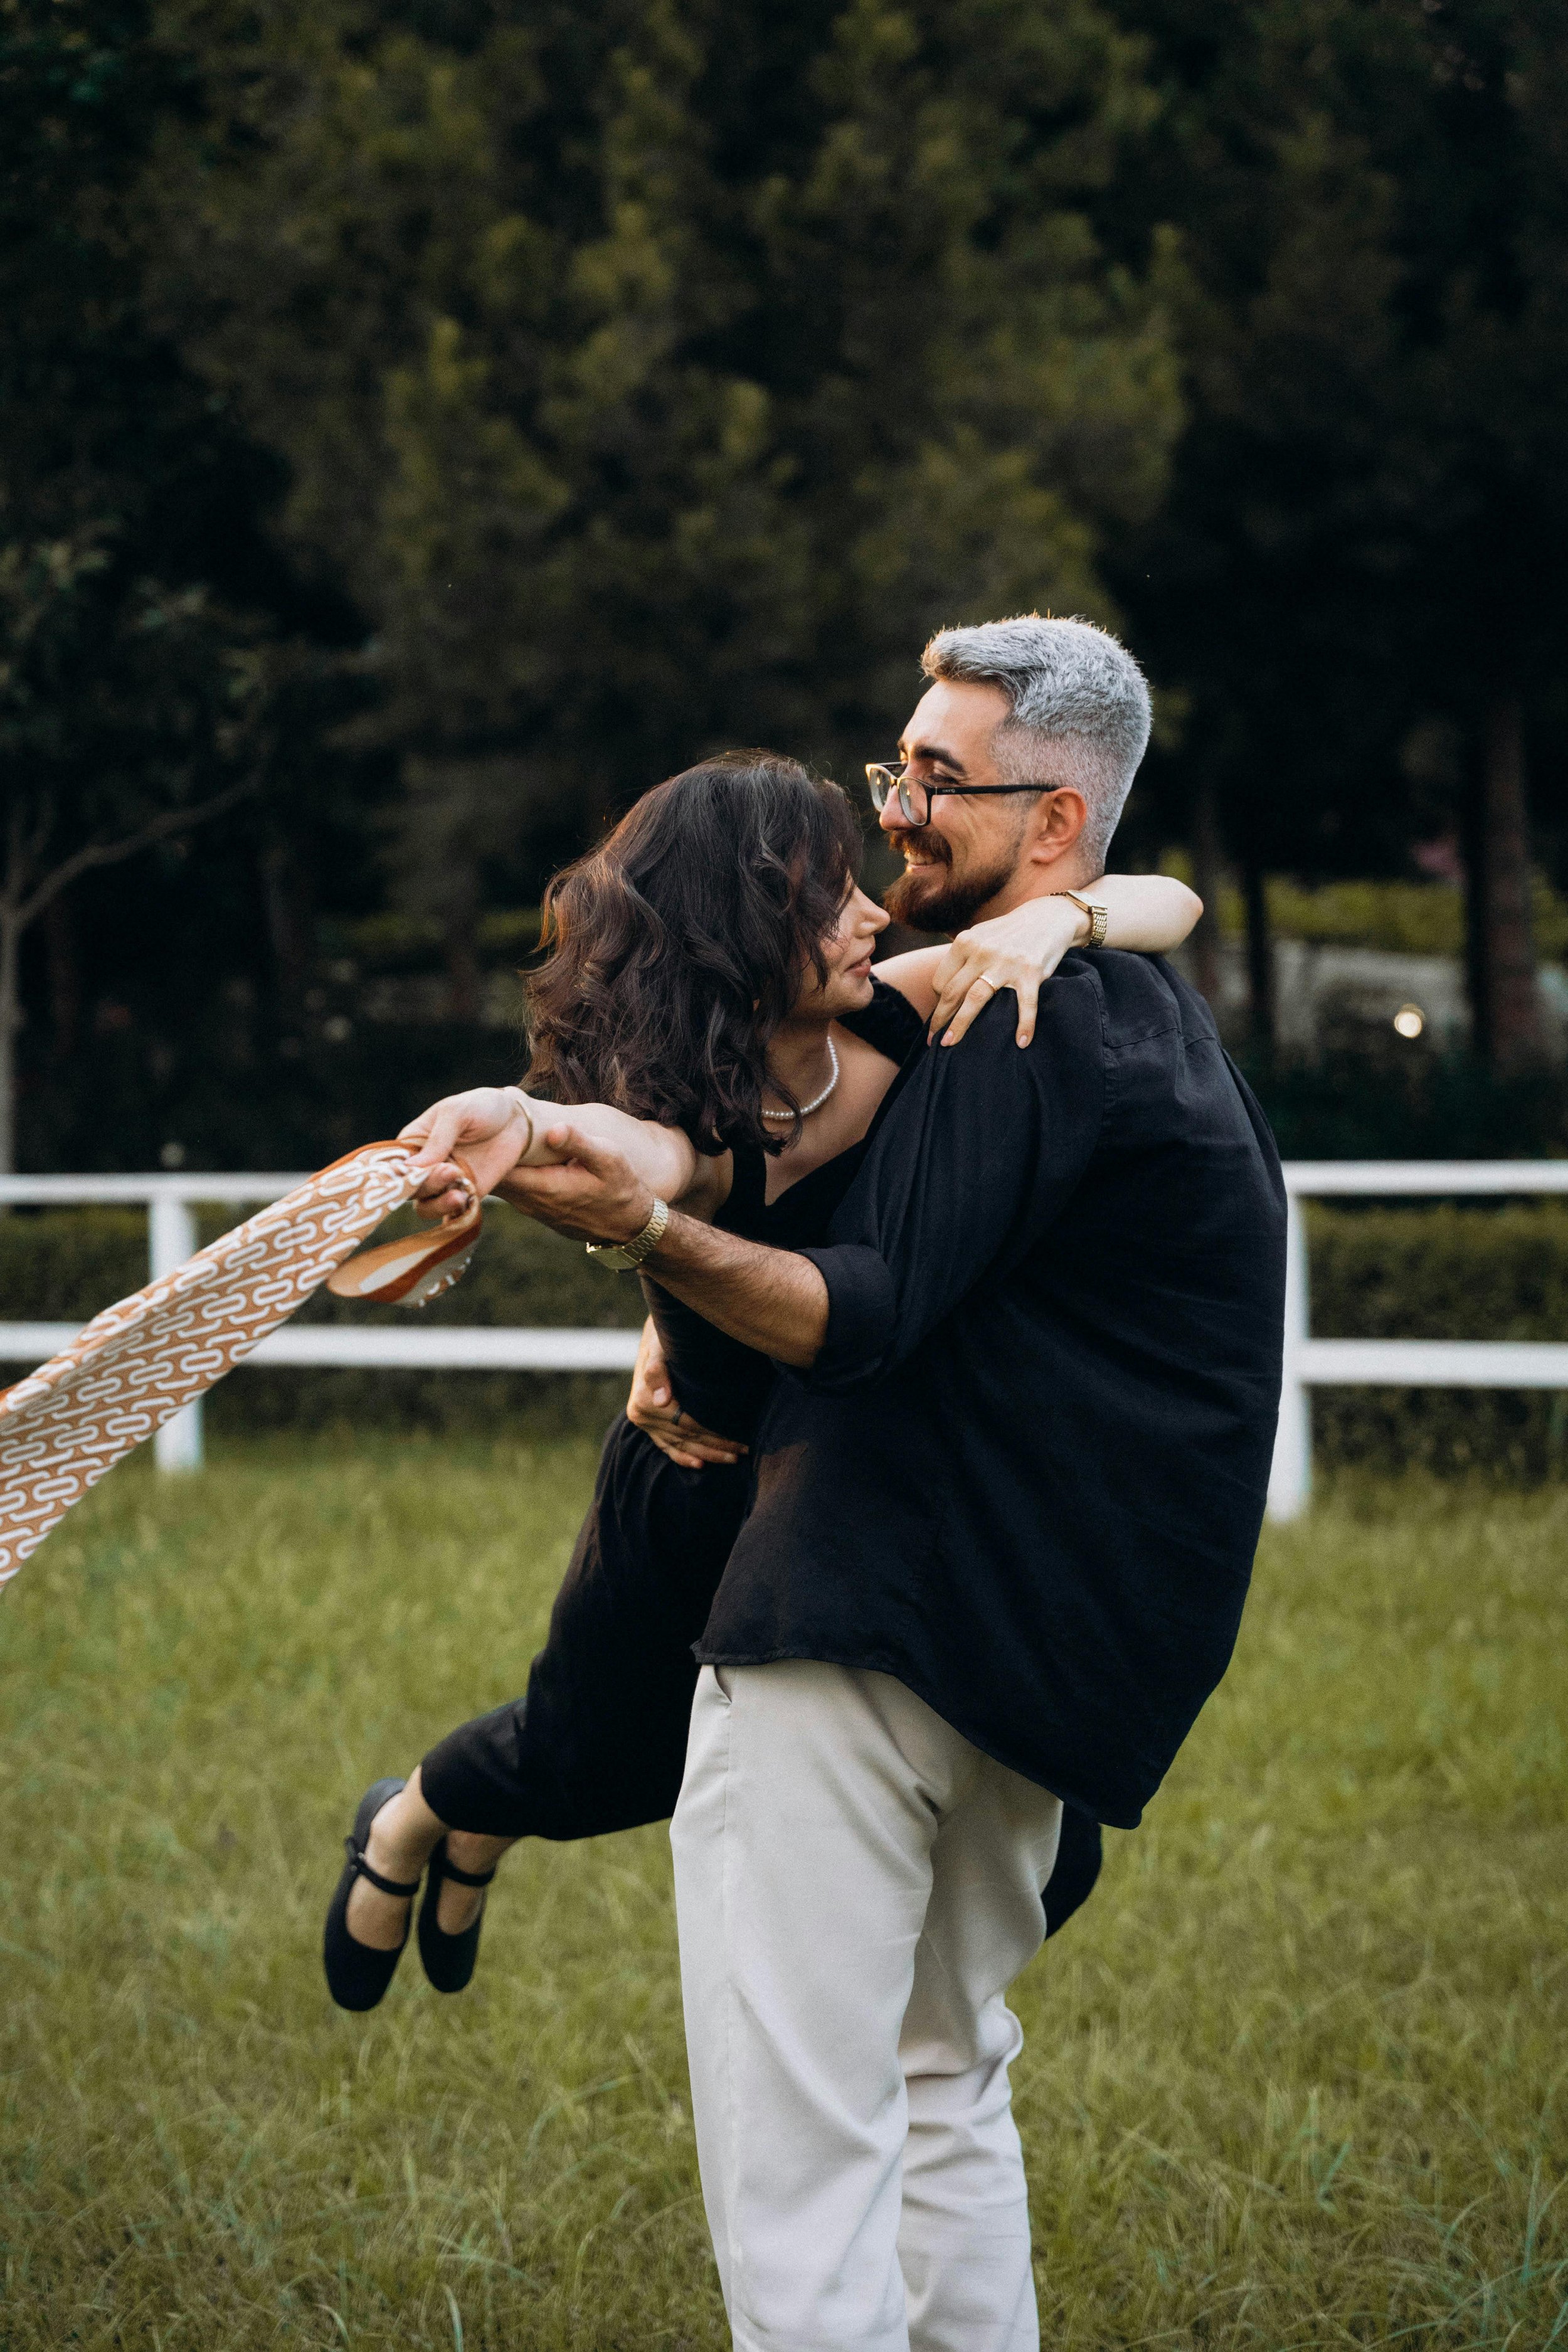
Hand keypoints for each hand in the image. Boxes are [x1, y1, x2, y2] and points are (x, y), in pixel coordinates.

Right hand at [399, 1086, 536, 1216]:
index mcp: (414, 1144)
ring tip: (459, 1194)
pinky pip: (454, 1212)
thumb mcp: (457, 1113)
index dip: (396, 1175)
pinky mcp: (467, 1193)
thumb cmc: (481, 1108)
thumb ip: (437, 1139)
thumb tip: (410, 1168)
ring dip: (438, 1204)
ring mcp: (445, 1182)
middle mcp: (425, 1167)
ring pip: (427, 1206)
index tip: (409, 1176)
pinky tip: (466, 1204)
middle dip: (425, 1185)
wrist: (517, 1120)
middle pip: (410, 1189)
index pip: (394, 1166)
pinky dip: (456, 1213)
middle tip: (450, 1171)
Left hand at [496, 1124, 655, 1242]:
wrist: (628, 1224)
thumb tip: (553, 1129)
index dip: (487, 1148)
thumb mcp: (608, 1159)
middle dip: (485, 1152)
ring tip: (491, 1135)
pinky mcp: (535, 1209)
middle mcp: (530, 1201)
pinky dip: (507, 1172)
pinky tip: (510, 1154)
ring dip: (494, 1162)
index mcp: (544, 1187)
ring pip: (500, 1183)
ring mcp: (531, 1208)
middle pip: (491, 1176)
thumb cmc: (620, 1187)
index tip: (483, 1126)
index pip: (499, 1168)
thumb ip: (579, 1143)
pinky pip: (511, 1188)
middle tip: (479, 1125)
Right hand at [627, 1318, 746, 1467]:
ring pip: (680, 1445)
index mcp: (644, 1400)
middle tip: (746, 1450)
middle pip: (687, 1437)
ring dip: (707, 1454)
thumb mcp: (660, 1346)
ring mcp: (645, 1422)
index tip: (741, 1438)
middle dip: (717, 1446)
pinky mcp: (648, 1424)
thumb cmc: (665, 1335)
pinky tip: (700, 1465)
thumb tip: (662, 1400)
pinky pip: (666, 1447)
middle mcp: (642, 1415)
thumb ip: (658, 1370)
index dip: (715, 1434)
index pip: (688, 1424)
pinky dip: (683, 1457)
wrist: (655, 1333)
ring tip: (733, 1458)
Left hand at [926, 895, 1089, 1048]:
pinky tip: (1022, 1043)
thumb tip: (943, 990)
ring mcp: (1006, 963)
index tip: (943, 1016)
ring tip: (950, 1045)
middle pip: (952, 993)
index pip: (941, 981)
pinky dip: (1024, 1026)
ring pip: (975, 1000)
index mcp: (965, 942)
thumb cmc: (1010, 932)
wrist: (1049, 917)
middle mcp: (982, 952)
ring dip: (961, 1026)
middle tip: (933, 1042)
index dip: (939, 1002)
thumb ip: (963, 957)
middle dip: (940, 1020)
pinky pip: (1024, 1006)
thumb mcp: (980, 935)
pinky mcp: (1031, 973)